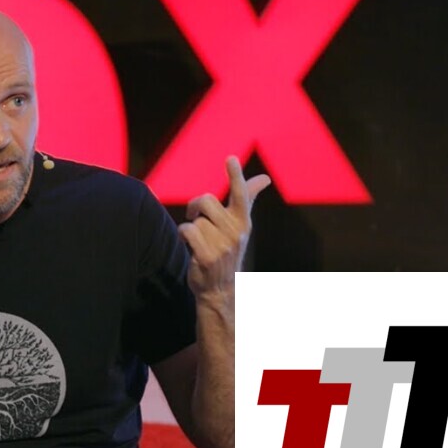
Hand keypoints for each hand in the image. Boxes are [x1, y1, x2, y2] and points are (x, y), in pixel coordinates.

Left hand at [178, 156, 270, 299]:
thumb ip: (248, 198)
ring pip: (195, 220)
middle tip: (194, 216)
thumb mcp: (240, 226)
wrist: (220, 289)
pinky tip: (188, 243)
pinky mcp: (207, 257)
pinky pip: (187, 231)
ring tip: (197, 239)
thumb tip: (264, 178)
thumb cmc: (227, 250)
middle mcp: (236, 232)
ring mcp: (222, 246)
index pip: (241, 194)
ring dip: (190, 227)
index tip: (230, 158)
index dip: (235, 175)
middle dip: (194, 206)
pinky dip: (183, 234)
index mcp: (243, 221)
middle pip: (206, 201)